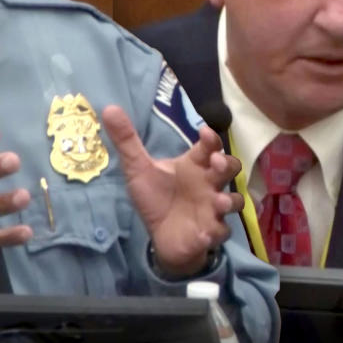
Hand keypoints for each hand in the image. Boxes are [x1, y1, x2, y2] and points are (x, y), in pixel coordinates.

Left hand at [101, 105, 243, 276]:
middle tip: (216, 162)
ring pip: (233, 201)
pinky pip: (219, 232)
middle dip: (227, 164)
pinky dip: (215, 232)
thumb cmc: (156, 197)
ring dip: (228, 200)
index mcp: (194, 165)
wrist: (160, 234)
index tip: (205, 132)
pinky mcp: (211, 232)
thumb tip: (109, 108)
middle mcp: (208, 184)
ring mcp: (213, 208)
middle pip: (229, 169)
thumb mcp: (138, 168)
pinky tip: (205, 233)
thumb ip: (127, 141)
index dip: (211, 139)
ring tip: (219, 201)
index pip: (209, 147)